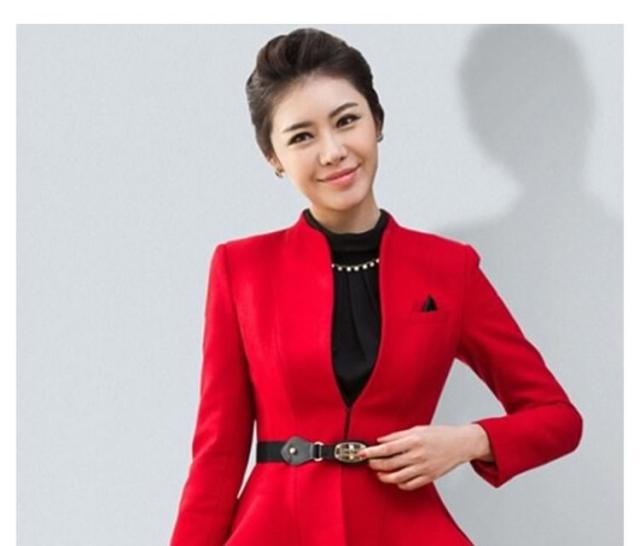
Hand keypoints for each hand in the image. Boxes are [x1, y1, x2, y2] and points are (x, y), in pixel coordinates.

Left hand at [357, 424, 487, 490]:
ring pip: (397, 478)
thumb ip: (397, 435)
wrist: (460, 444)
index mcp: (414, 441)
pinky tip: (395, 480)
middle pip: (389, 464)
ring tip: (379, 472)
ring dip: (384, 476)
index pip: (387, 448)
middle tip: (368, 462)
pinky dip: (399, 484)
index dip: (371, 452)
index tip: (361, 453)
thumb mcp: (417, 429)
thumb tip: (381, 440)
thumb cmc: (440, 434)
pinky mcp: (428, 477)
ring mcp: (423, 468)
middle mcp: (417, 455)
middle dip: (374, 464)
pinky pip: (409, 485)